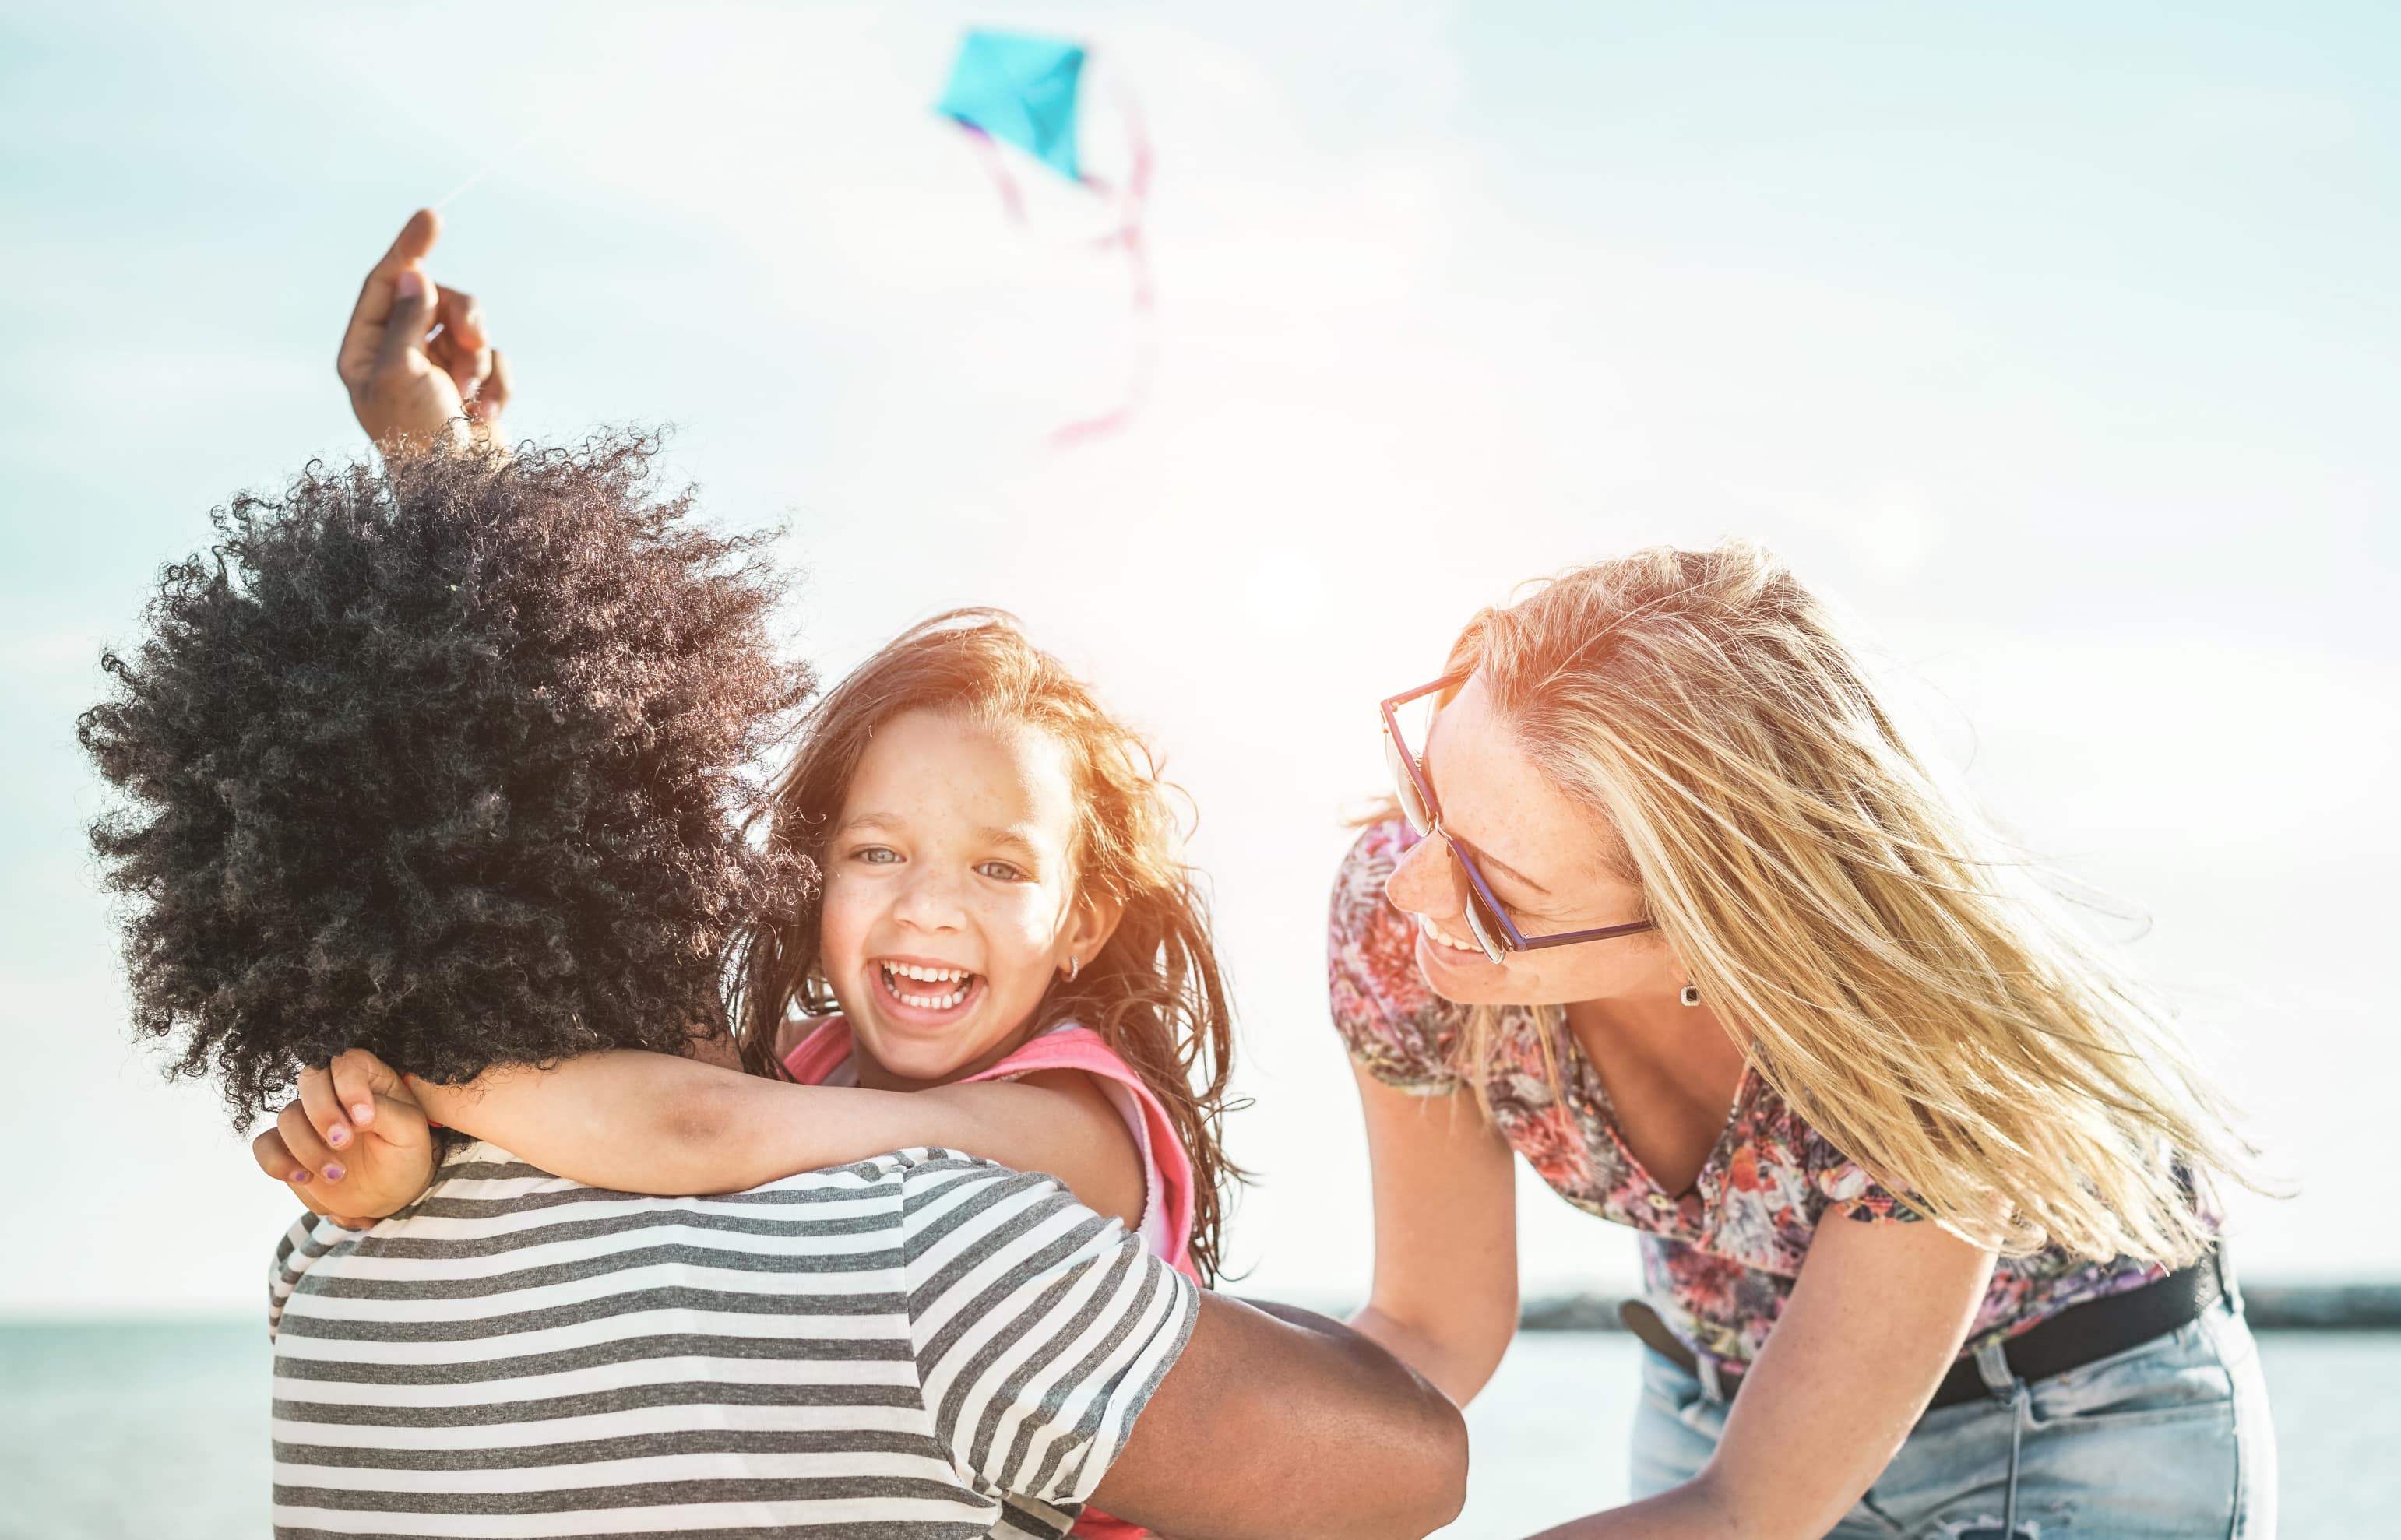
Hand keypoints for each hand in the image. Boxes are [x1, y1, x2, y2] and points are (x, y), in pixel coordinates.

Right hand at [251, 1049, 437, 1227]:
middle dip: (323, 1113)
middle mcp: (333, 1092)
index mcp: (367, 1077)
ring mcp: (307, 1118)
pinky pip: (265, 1145)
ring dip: (308, 1147)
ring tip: (338, 1174)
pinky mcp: (288, 1147)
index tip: (365, 1119)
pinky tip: (305, 1178)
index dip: (349, 1086)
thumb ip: (387, 1112)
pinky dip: (278, 1162)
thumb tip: (355, 1112)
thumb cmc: (403, 1155)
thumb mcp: (409, 1132)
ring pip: (288, 1117)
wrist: (388, 1194)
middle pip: (310, 1080)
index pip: (347, 1061)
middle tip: (343, 1143)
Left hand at [336, 208, 512, 453]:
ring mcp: (438, 374)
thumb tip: (415, 276)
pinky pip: (493, 359)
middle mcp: (399, 358)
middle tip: (471, 339)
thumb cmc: (420, 439)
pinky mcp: (473, 390)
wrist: (464, 496)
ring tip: (473, 390)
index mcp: (366, 354)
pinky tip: (487, 414)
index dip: (408, 250)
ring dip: (479, 355)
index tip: (432, 216)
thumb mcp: (402, 371)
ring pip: (469, 327)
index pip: (386, 286)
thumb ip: (408, 320)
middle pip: (436, 300)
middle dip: (460, 317)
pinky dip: (497, 382)